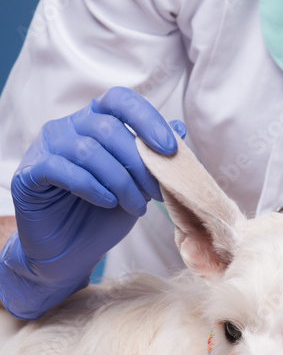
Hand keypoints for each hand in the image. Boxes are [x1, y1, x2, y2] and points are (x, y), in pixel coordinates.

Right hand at [0, 87, 185, 319]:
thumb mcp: (138, 185)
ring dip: (120, 180)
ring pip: (87, 149)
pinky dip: (91, 186)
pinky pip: (61, 169)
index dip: (147, 119)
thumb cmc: (104, 215)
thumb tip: (180, 129)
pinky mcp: (30, 175)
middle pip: (107, 127)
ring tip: (135, 206)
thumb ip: (155, 157)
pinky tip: (106, 203)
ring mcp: (46, 148)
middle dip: (139, 162)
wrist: (70, 253)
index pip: (120, 100)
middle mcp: (68, 127)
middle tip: (155, 192)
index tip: (169, 148)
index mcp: (95, 121)